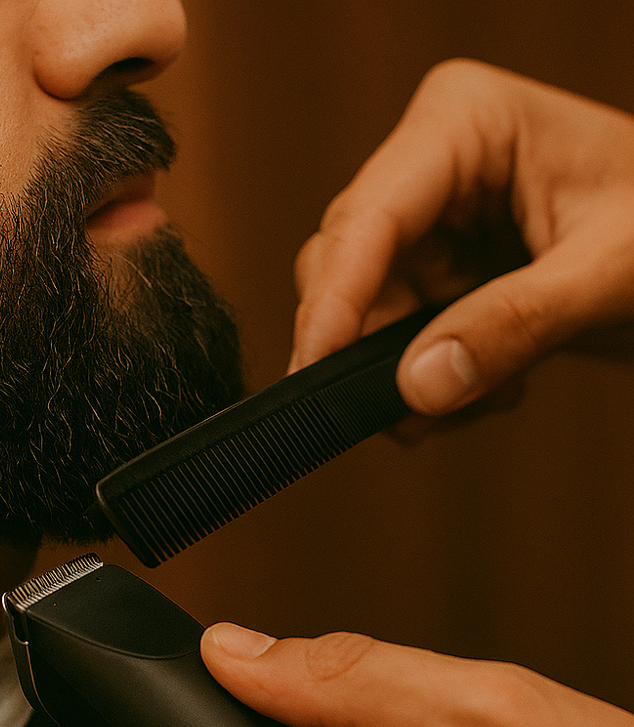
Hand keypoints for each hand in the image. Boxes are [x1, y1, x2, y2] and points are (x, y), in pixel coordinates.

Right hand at [292, 59, 633, 422]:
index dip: (334, 299)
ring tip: (489, 393)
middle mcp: (427, 167)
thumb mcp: (611, 270)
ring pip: (358, 316)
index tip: (314, 369)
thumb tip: (416, 385)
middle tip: (413, 412)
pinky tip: (488, 383)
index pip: (369, 217)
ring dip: (407, 375)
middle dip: (372, 349)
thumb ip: (516, 325)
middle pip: (343, 269)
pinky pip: (386, 339)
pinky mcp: (428, 270)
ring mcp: (424, 222)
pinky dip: (425, 381)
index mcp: (465, 123)